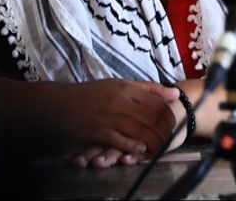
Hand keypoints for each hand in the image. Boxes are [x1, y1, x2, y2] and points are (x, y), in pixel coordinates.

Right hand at [46, 79, 179, 165]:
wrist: (60, 104)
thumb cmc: (92, 94)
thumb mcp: (120, 85)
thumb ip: (148, 89)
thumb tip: (176, 94)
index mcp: (125, 89)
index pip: (155, 101)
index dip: (167, 114)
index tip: (174, 123)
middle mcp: (118, 101)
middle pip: (148, 116)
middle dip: (163, 130)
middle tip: (171, 139)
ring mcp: (107, 116)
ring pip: (136, 129)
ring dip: (151, 140)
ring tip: (161, 147)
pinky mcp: (95, 131)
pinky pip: (117, 139)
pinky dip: (131, 145)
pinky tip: (141, 150)